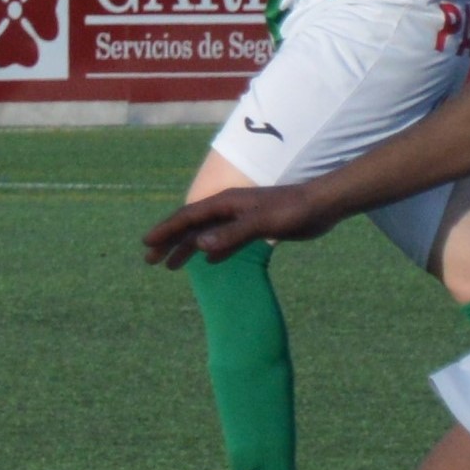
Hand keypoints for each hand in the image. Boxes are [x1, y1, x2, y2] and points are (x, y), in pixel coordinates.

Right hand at [144, 184, 332, 268]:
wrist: (323, 205)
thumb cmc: (293, 210)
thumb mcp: (262, 223)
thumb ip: (233, 234)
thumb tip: (200, 246)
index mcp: (225, 203)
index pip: (187, 217)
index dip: (166, 230)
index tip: (146, 244)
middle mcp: (229, 209)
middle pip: (191, 226)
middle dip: (169, 242)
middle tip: (149, 260)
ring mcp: (241, 218)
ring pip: (206, 234)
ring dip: (187, 248)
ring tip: (170, 266)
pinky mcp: (255, 227)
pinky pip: (226, 240)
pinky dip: (213, 250)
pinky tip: (208, 262)